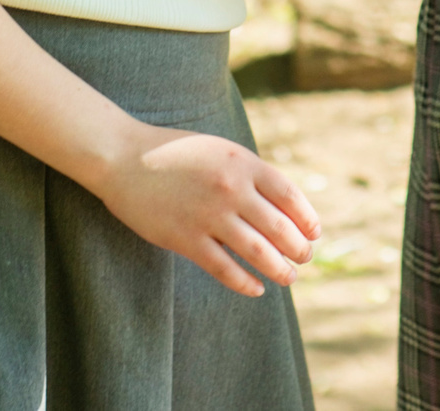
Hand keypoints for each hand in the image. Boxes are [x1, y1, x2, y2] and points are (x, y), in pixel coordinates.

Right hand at [90, 123, 320, 296]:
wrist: (125, 157)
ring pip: (258, 252)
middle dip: (299, 249)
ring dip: (280, 270)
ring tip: (289, 278)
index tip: (315, 233)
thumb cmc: (175, 153)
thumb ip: (249, 174)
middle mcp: (231, 188)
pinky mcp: (185, 238)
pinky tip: (256, 289)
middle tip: (305, 259)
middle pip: (280, 228)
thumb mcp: (220, 151)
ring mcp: (208, 215)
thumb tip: (284, 206)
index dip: (307, 218)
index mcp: (243, 162)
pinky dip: (245, 282)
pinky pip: (224, 268)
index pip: (289, 196)